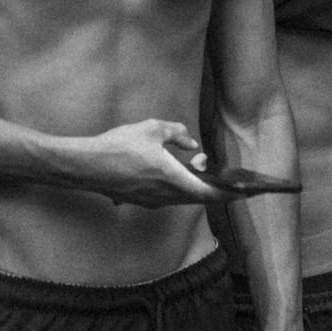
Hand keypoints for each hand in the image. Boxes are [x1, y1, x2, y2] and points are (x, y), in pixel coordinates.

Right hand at [87, 119, 237, 206]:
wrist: (86, 165)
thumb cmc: (119, 146)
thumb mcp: (151, 129)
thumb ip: (176, 133)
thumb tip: (191, 144)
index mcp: (174, 179)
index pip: (211, 193)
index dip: (230, 192)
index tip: (245, 190)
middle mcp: (166, 196)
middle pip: (199, 197)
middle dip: (210, 182)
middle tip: (209, 162)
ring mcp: (152, 201)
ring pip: (183, 197)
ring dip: (192, 183)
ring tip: (191, 162)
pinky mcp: (140, 201)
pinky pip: (167, 196)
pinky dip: (177, 185)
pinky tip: (169, 169)